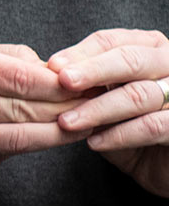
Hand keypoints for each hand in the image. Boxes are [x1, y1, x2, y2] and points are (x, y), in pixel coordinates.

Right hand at [0, 37, 89, 167]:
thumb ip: (6, 57)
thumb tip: (48, 71)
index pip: (15, 77)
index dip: (53, 84)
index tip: (84, 82)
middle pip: (17, 109)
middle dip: (63, 108)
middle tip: (97, 104)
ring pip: (12, 136)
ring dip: (55, 132)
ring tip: (87, 123)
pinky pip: (1, 152)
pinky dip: (34, 144)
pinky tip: (57, 137)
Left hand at [51, 28, 168, 195]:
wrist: (163, 164)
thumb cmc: (129, 123)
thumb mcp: (105, 98)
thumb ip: (87, 84)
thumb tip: (49, 73)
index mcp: (149, 48)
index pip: (112, 41)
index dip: (82, 53)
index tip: (53, 66)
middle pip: (130, 60)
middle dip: (92, 70)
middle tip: (62, 82)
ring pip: (139, 94)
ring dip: (98, 108)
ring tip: (67, 121)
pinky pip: (153, 126)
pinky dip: (120, 134)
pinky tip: (94, 142)